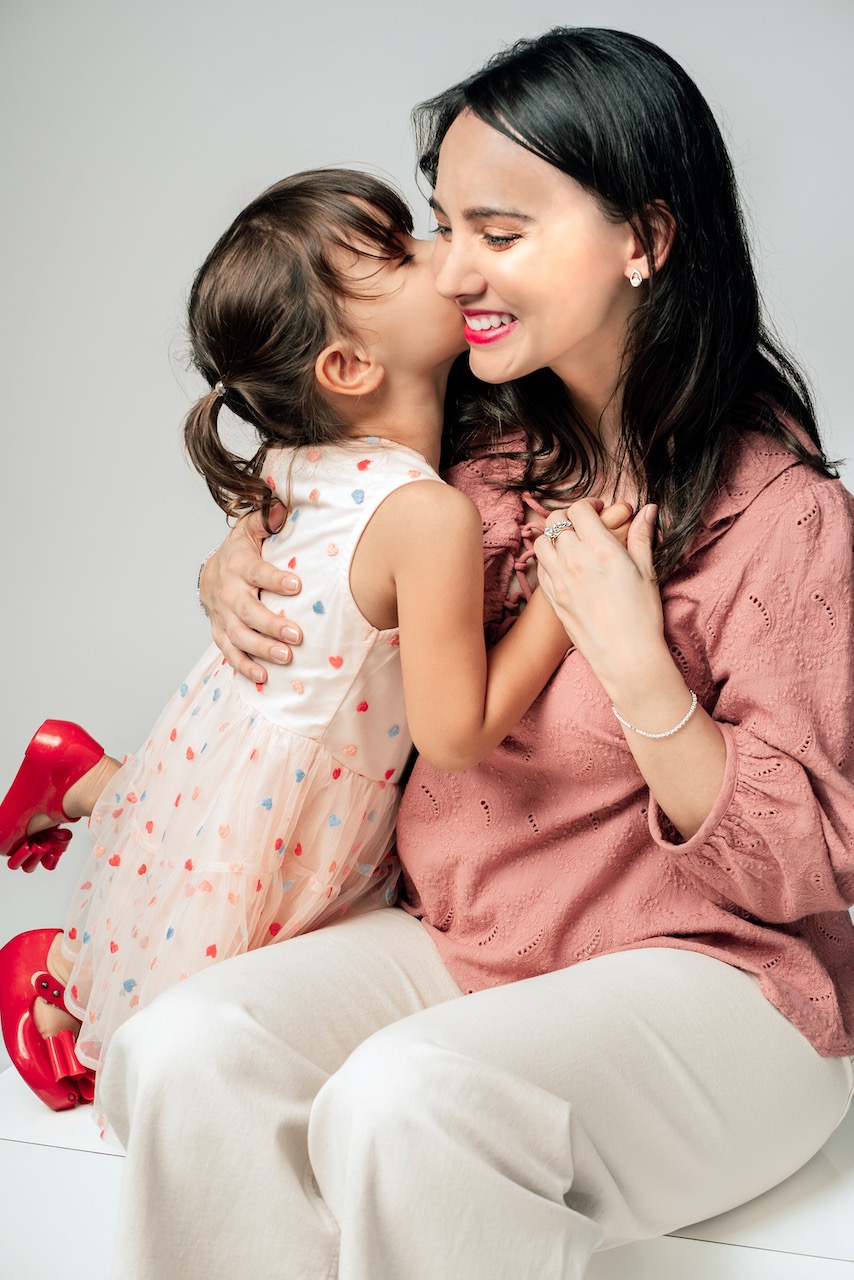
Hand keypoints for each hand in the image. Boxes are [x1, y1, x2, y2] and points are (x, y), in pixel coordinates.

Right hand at [199, 505, 302, 682]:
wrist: (209, 575)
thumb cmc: (240, 553)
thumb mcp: (249, 531)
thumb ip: (266, 519)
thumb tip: (283, 508)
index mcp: (239, 566)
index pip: (257, 572)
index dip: (275, 579)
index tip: (296, 585)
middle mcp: (229, 593)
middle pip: (248, 611)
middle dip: (271, 624)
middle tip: (296, 636)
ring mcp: (223, 616)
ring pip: (239, 636)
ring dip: (261, 648)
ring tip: (286, 658)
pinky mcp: (221, 633)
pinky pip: (230, 652)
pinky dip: (244, 666)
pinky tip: (263, 676)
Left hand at [535, 499, 667, 702]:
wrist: (625, 656)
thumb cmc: (641, 615)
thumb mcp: (647, 571)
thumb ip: (643, 537)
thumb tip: (648, 510)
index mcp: (601, 549)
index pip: (579, 510)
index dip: (588, 505)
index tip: (599, 510)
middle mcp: (575, 561)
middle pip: (556, 521)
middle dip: (570, 517)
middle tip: (584, 525)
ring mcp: (559, 580)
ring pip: (541, 542)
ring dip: (554, 537)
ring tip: (570, 544)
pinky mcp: (552, 598)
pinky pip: (539, 567)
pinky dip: (547, 559)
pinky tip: (564, 566)